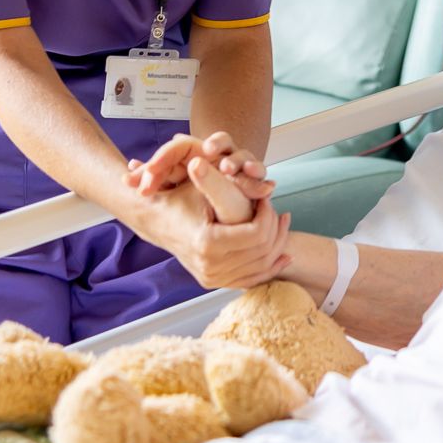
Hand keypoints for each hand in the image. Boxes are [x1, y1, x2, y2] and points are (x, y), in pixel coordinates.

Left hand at [126, 129, 272, 202]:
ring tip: (229, 169)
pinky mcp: (253, 175)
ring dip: (237, 161)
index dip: (163, 159)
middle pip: (221, 140)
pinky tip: (261, 183)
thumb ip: (152, 177)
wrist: (225, 185)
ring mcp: (237, 162)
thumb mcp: (172, 179)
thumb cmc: (195, 182)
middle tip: (208, 151)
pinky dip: (259, 176)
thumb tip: (125, 180)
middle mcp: (219, 153)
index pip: (179, 146)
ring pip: (241, 155)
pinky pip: (259, 173)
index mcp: (196, 150)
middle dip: (216, 144)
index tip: (149, 178)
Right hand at [130, 177, 293, 290]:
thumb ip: (208, 177)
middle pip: (262, 251)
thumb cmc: (180, 200)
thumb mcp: (197, 186)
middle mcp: (210, 266)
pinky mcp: (216, 281)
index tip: (265, 197)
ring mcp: (213, 277)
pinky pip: (253, 279)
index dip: (267, 213)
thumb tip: (198, 161)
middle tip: (273, 207)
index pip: (257, 233)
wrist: (158, 222)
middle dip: (274, 227)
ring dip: (277, 243)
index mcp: (207, 242)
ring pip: (262, 266)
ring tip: (280, 220)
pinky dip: (271, 265)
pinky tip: (284, 251)